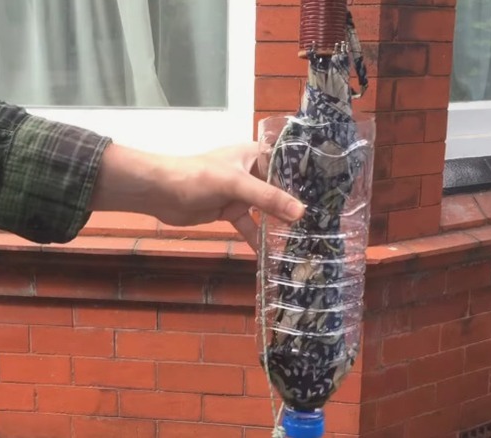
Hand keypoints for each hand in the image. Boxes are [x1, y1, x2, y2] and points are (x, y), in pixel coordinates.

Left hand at [89, 142, 304, 249]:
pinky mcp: (229, 211)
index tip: (330, 192)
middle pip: (279, 188)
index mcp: (254, 155)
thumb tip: (301, 213)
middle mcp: (250, 172)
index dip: (306, 176)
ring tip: (304, 238)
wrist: (160, 192)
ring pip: (266, 208)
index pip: (287, 162)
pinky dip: (258, 237)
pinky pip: (249, 225)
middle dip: (296, 203)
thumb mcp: (236, 185)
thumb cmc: (197, 177)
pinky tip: (271, 253)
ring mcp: (240, 193)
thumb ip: (268, 198)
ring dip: (279, 222)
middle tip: (323, 220)